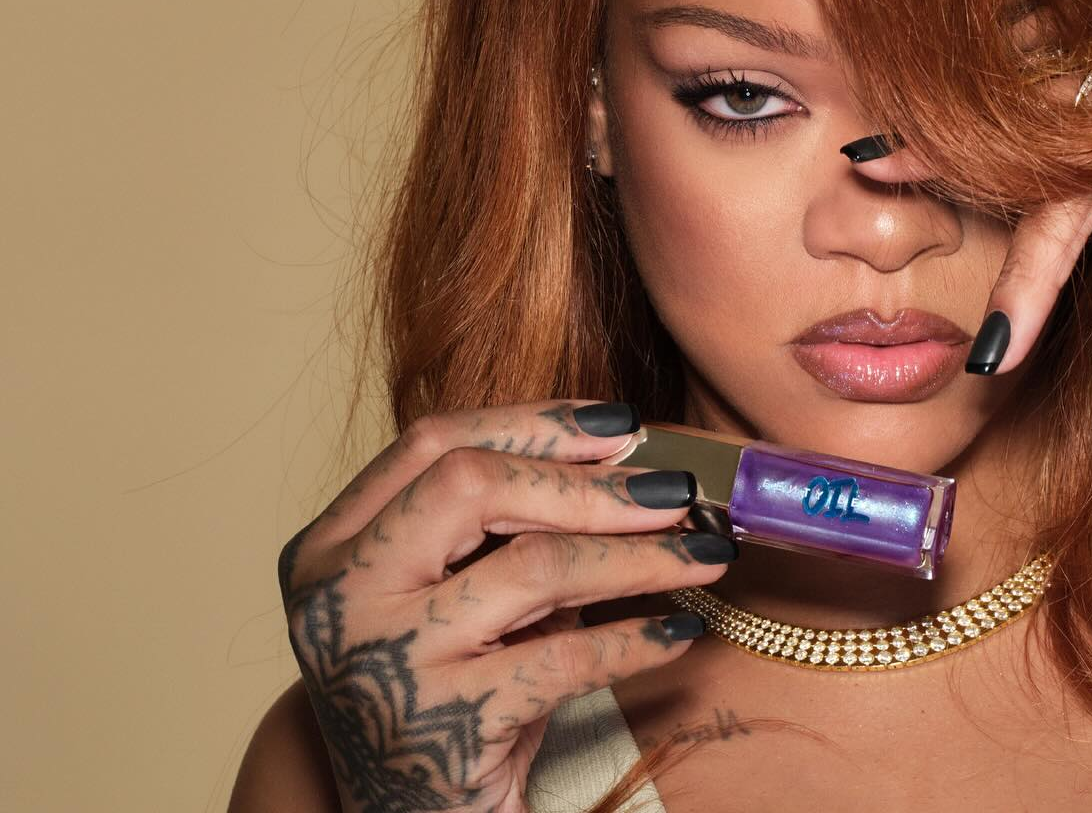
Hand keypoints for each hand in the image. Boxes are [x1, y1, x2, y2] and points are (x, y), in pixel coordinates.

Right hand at [277, 400, 734, 812]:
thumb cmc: (440, 691)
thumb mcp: (448, 598)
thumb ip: (501, 531)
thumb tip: (628, 465)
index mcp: (331, 545)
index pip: (431, 444)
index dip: (533, 424)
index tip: (620, 425)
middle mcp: (340, 594)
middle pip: (472, 485)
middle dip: (589, 482)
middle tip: (673, 492)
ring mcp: (384, 660)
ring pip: (533, 568)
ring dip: (637, 556)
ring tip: (703, 553)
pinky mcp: (442, 726)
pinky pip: (565, 659)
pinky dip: (635, 640)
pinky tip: (678, 632)